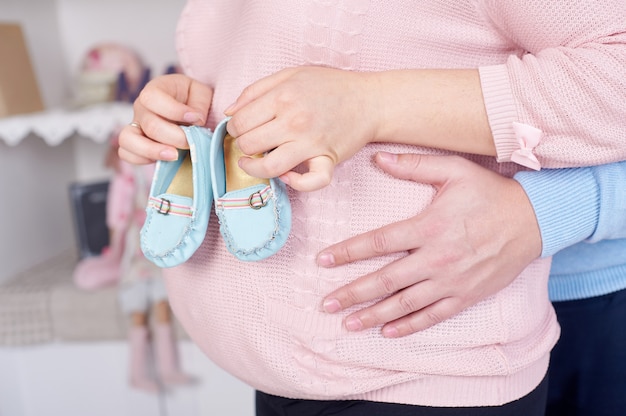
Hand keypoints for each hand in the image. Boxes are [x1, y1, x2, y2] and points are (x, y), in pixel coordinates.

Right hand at [118, 74, 212, 163]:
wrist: (188, 111)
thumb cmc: (193, 100)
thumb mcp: (201, 92)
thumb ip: (200, 103)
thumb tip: (196, 119)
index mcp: (155, 90)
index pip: (153, 97)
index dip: (175, 110)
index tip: (196, 119)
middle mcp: (141, 107)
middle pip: (150, 125)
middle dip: (175, 137)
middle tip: (191, 142)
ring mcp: (136, 126)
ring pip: (128, 139)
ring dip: (153, 151)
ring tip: (174, 156)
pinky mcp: (135, 144)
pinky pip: (126, 154)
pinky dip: (142, 159)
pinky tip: (162, 160)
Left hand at [224, 66, 379, 190]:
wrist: (369, 100)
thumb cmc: (330, 86)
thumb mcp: (291, 75)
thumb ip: (256, 90)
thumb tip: (229, 112)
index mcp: (283, 97)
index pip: (240, 122)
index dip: (234, 128)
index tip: (240, 129)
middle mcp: (295, 121)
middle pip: (249, 144)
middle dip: (242, 145)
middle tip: (249, 142)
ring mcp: (311, 143)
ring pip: (269, 167)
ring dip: (254, 169)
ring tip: (252, 163)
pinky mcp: (327, 159)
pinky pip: (309, 182)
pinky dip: (295, 183)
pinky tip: (287, 176)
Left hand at [318, 152, 541, 336]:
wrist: (534, 219)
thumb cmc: (490, 193)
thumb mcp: (454, 170)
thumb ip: (414, 165)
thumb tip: (378, 159)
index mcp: (428, 226)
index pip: (378, 242)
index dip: (347, 252)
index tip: (322, 261)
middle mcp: (436, 257)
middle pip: (385, 280)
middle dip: (353, 293)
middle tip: (326, 304)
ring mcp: (451, 280)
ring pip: (405, 303)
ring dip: (374, 315)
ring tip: (348, 324)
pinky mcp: (466, 295)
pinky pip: (434, 315)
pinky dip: (410, 325)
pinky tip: (388, 332)